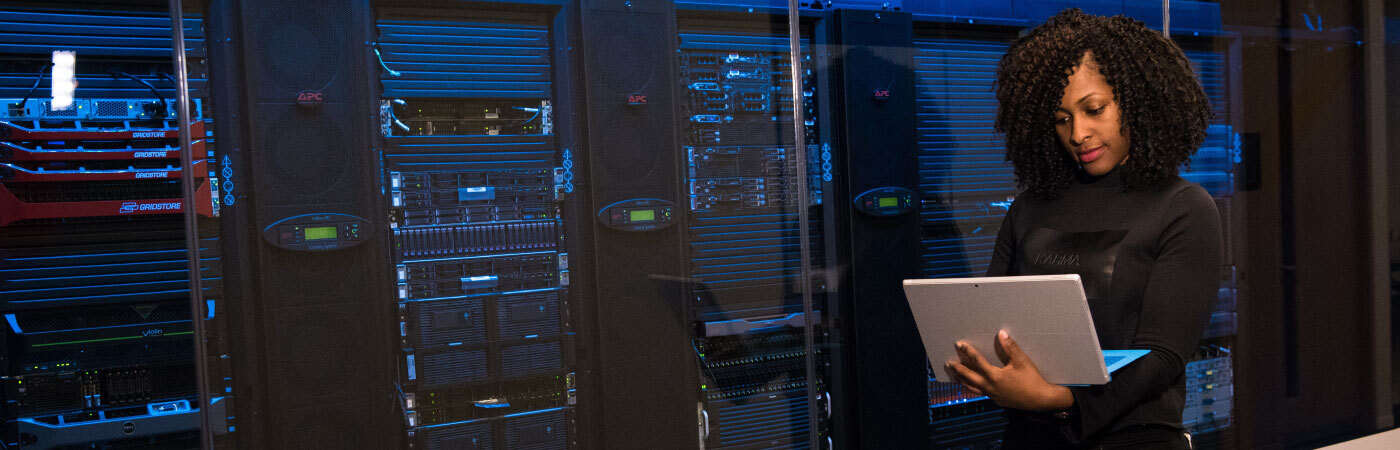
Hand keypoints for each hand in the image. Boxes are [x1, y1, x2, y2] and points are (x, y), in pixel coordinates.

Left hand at [943, 330, 1074, 411]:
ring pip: (972, 388)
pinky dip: (973, 388)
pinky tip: (972, 385)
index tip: (959, 344)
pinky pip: (980, 393)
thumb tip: (1001, 333)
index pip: (977, 361)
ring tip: (954, 375)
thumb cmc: (1032, 379)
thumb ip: (1010, 347)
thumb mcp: (1022, 361)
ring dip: (962, 380)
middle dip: (958, 369)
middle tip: (948, 362)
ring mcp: (993, 395)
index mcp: (995, 376)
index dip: (968, 352)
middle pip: (969, 377)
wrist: (1041, 400)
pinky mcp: (997, 400)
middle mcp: (990, 387)